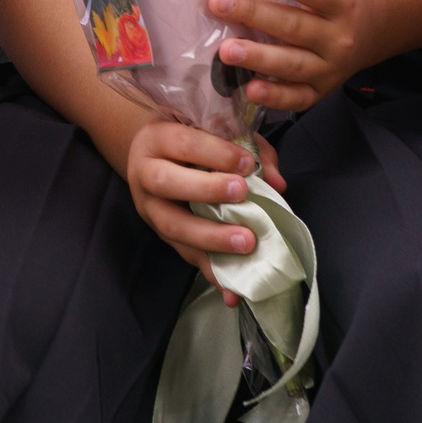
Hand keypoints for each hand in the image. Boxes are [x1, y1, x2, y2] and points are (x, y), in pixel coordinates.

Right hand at [125, 120, 286, 299]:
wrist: (153, 156)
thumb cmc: (192, 142)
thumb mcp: (216, 133)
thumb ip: (249, 149)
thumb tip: (276, 183)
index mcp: (157, 140)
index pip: (182, 143)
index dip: (215, 153)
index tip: (247, 163)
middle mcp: (145, 174)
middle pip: (166, 182)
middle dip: (205, 190)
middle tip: (242, 194)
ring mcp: (151, 209)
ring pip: (172, 226)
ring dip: (210, 237)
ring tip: (246, 242)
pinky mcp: (162, 236)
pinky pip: (185, 256)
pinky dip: (211, 273)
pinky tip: (232, 290)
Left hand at [208, 0, 379, 112]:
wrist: (374, 28)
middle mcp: (338, 35)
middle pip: (295, 26)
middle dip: (255, 15)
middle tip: (216, 2)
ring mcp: (329, 65)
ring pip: (293, 64)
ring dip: (260, 58)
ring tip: (225, 50)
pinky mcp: (319, 89)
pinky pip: (298, 98)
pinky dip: (276, 98)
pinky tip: (249, 90)